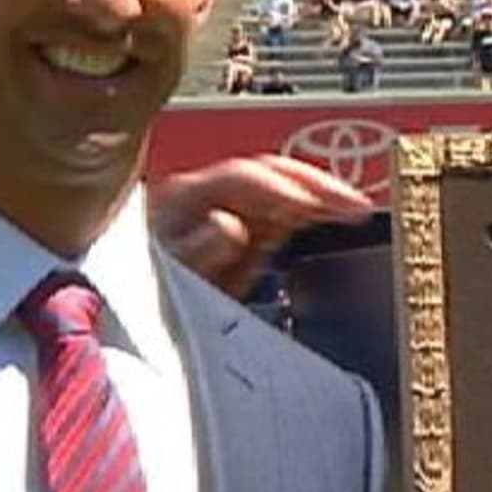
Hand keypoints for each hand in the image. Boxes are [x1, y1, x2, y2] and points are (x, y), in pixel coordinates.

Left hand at [153, 154, 374, 295]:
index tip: (319, 203)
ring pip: (281, 190)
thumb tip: (229, 226)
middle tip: (356, 204)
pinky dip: (311, 211)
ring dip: (320, 196)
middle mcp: (205, 196)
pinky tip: (335, 217)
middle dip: (316, 186)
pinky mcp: (241, 230)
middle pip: (270, 175)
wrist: (135, 315)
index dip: (285, 187)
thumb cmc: (143, 295)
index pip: (245, 178)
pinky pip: (282, 211)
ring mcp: (225, 210)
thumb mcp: (167, 279)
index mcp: (184, 199)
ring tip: (356, 209)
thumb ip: (198, 252)